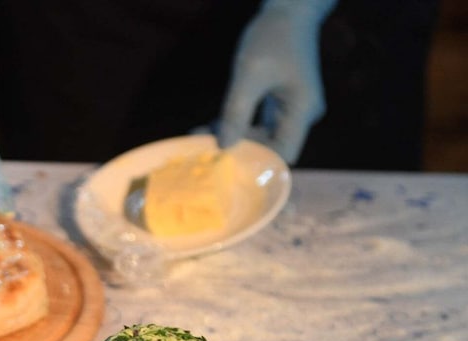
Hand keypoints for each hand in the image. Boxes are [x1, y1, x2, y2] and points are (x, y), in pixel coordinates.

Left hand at [218, 0, 337, 163]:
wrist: (289, 9)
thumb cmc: (273, 36)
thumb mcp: (249, 73)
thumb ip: (236, 111)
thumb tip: (223, 146)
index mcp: (303, 111)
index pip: (283, 154)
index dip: (255, 161)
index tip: (223, 158)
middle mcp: (302, 115)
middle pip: (271, 148)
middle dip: (238, 149)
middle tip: (203, 148)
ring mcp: (293, 109)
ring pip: (263, 136)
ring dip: (234, 138)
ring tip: (202, 136)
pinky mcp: (282, 102)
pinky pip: (259, 122)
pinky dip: (238, 125)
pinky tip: (213, 125)